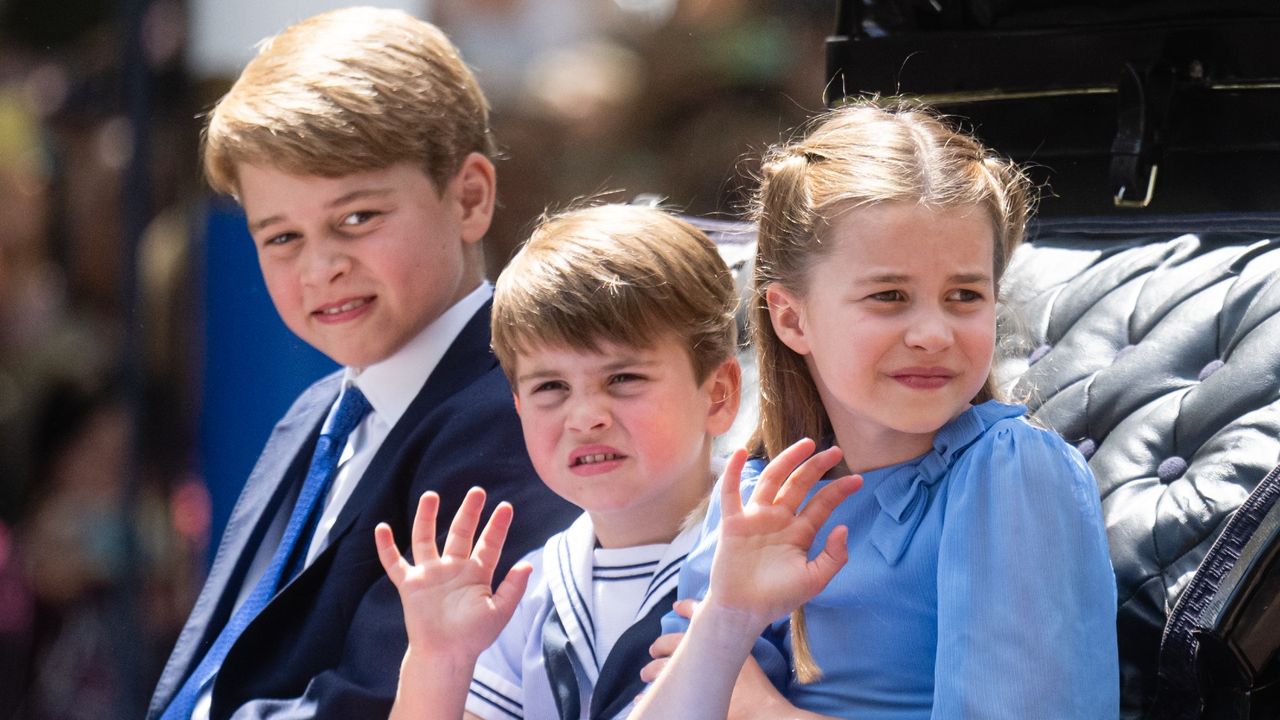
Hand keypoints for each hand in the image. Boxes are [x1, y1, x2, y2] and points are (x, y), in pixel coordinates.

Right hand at [374, 487, 530, 661]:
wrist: (446, 655)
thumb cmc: (474, 636)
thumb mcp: (499, 611)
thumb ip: (513, 588)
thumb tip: (528, 564)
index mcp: (476, 573)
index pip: (489, 544)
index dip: (497, 526)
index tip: (506, 506)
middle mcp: (453, 568)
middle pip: (460, 532)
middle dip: (468, 512)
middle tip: (477, 491)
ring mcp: (430, 574)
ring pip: (426, 539)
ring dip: (427, 518)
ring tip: (431, 496)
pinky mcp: (410, 585)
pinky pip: (395, 563)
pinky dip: (386, 547)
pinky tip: (381, 528)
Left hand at [642, 600, 804, 719]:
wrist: (759, 712)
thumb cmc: (756, 688)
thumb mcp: (748, 659)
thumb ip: (736, 641)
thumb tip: (730, 628)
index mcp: (711, 646)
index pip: (694, 619)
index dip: (686, 609)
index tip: (676, 606)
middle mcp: (694, 661)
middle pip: (668, 647)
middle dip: (659, 646)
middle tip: (653, 651)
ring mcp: (686, 682)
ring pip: (658, 672)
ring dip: (650, 671)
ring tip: (644, 676)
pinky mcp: (683, 700)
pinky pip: (657, 697)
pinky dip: (646, 696)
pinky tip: (640, 698)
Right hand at [705, 440, 860, 628]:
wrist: (744, 611)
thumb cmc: (778, 597)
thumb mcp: (814, 580)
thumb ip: (833, 557)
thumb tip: (844, 527)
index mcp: (799, 532)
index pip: (822, 504)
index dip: (839, 491)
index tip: (858, 479)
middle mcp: (779, 519)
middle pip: (799, 485)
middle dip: (817, 467)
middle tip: (835, 451)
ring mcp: (756, 518)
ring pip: (772, 481)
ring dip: (787, 461)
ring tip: (805, 445)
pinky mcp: (733, 523)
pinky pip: (731, 494)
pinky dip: (733, 473)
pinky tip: (740, 453)